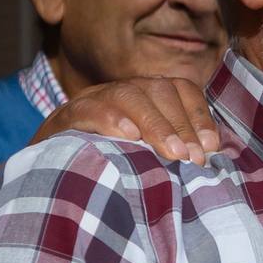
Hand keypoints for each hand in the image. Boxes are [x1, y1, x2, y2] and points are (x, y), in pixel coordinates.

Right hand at [31, 77, 221, 165]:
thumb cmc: (110, 166)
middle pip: (158, 90)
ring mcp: (94, 99)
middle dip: (181, 124)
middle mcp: (123, 92)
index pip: (180, 89)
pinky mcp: (66, 116)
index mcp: (147, 98)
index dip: (199, 114)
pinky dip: (110, 118)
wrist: (50, 173)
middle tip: (193, 158)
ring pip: (127, 95)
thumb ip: (175, 153)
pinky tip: (127, 136)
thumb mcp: (147, 158)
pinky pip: (89, 108)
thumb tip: (211, 159)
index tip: (211, 147)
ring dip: (154, 123)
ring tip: (171, 153)